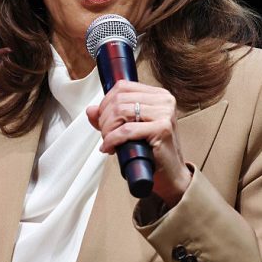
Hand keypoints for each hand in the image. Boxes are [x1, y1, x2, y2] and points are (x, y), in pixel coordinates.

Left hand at [86, 80, 191, 206]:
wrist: (171, 174)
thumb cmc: (153, 151)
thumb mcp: (130, 129)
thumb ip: (110, 117)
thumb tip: (91, 110)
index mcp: (158, 95)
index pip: (123, 86)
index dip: (105, 102)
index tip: (102, 119)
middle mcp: (164, 100)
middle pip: (119, 100)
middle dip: (105, 119)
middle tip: (106, 135)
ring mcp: (164, 113)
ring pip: (121, 112)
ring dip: (108, 130)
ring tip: (109, 142)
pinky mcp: (162, 128)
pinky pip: (126, 130)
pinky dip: (113, 139)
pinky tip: (110, 148)